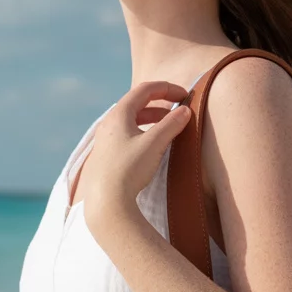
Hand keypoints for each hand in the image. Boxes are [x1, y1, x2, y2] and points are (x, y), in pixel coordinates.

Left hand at [82, 80, 191, 228]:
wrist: (107, 202)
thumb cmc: (129, 169)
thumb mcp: (155, 144)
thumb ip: (171, 124)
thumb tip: (185, 111)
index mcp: (118, 115)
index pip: (144, 90)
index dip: (167, 88)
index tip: (185, 95)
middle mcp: (109, 123)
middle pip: (137, 103)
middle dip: (161, 104)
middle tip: (179, 111)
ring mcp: (105, 140)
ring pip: (131, 120)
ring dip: (152, 119)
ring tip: (169, 127)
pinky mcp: (106, 155)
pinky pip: (126, 134)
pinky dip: (143, 132)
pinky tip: (152, 145)